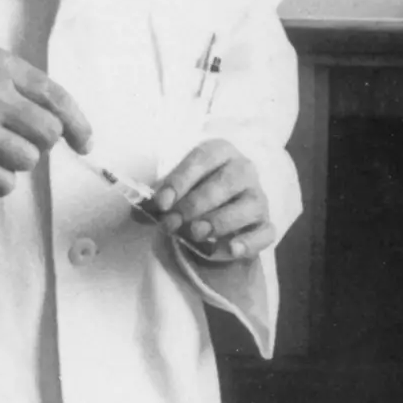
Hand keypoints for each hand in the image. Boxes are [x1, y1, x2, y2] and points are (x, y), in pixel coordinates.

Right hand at [0, 46, 91, 196]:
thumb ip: (16, 82)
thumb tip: (60, 120)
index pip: (56, 97)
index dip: (78, 124)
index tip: (85, 143)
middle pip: (48, 133)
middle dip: (40, 141)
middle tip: (17, 137)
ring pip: (28, 161)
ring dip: (17, 160)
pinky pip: (4, 184)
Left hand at [153, 139, 274, 262]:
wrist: (220, 214)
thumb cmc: (195, 194)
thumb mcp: (174, 191)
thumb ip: (157, 199)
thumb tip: (137, 211)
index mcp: (220, 152)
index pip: (202, 158)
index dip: (180, 180)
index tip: (161, 203)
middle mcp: (244, 169)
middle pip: (226, 181)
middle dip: (195, 204)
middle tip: (172, 224)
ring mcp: (258, 197)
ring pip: (249, 205)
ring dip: (220, 221)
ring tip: (196, 234)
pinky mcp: (266, 224)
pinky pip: (265, 232)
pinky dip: (249, 242)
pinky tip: (230, 250)